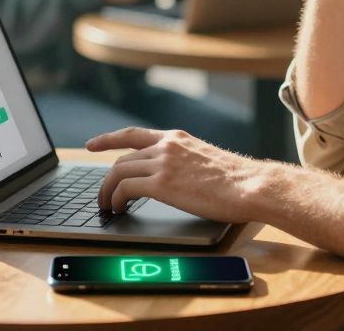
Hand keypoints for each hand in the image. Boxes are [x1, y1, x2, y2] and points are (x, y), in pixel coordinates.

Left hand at [86, 127, 271, 223]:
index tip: (92, 144)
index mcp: (176, 138)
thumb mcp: (205, 159)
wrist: (250, 185)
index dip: (108, 139)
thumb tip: (172, 176)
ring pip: (118, 173)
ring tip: (108, 207)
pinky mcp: (162, 183)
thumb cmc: (236, 180)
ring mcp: (163, 163)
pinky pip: (125, 189)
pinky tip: (119, 209)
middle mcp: (165, 146)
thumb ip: (183, 161)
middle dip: (107, 179)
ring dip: (108, 192)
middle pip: (121, 159)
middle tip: (103, 196)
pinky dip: (116, 199)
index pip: (133, 134)